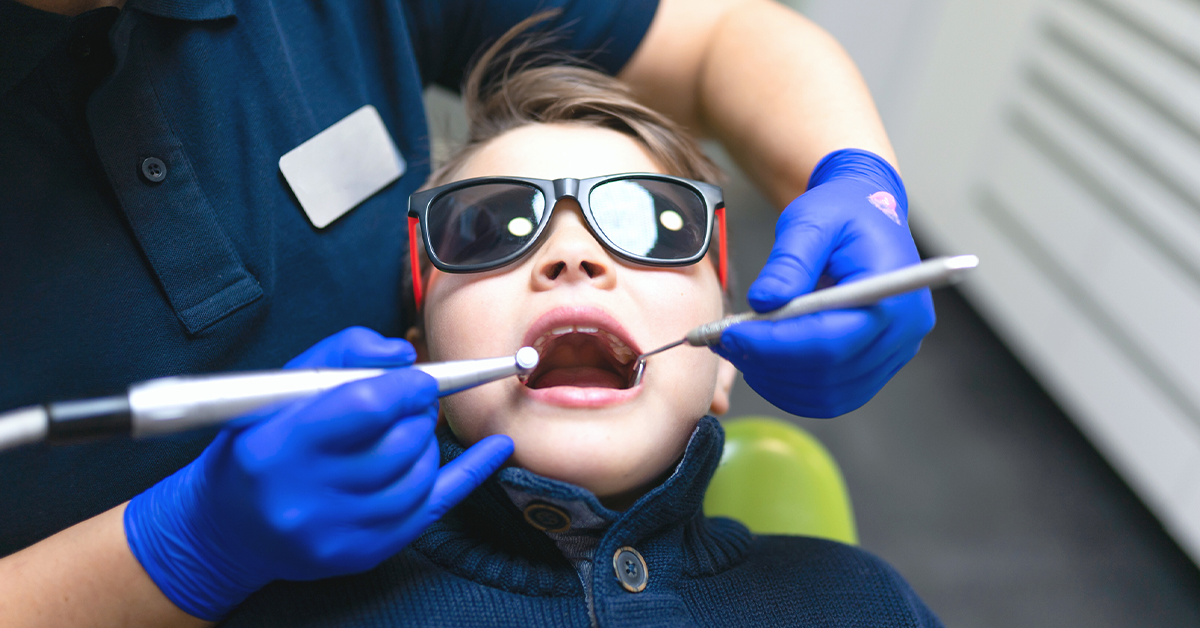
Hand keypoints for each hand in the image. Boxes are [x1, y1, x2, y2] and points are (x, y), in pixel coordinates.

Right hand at [123, 327, 512, 619]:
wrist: (227, 527)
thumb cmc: (257, 445)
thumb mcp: (279, 387)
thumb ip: (344, 353)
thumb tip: (406, 355)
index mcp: (278, 447)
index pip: (368, 406)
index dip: (407, 386)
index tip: (419, 378)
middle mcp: (306, 497)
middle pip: (400, 444)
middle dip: (419, 413)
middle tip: (414, 401)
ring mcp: (336, 533)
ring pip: (419, 474)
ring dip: (426, 443)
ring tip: (407, 430)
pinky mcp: (362, 554)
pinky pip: (433, 508)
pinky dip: (470, 473)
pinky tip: (495, 449)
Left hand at [713, 149, 935, 417]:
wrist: (865, 215)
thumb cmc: (841, 213)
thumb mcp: (811, 222)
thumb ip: (789, 262)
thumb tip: (763, 303)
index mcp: (893, 293)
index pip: (830, 340)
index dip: (774, 344)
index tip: (730, 333)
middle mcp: (903, 332)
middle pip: (828, 373)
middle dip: (768, 362)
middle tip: (726, 341)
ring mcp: (894, 353)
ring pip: (828, 394)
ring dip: (776, 380)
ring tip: (742, 349)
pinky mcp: (877, 365)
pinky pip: (833, 395)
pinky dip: (793, 389)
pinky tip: (764, 364)